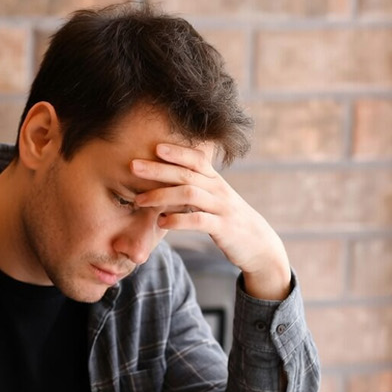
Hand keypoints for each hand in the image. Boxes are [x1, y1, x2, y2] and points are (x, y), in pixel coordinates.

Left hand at [131, 143, 292, 299]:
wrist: (258, 244)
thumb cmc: (229, 220)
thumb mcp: (215, 200)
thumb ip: (195, 189)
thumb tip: (165, 182)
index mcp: (215, 181)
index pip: (196, 159)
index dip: (177, 151)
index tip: (154, 146)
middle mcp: (219, 190)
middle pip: (187, 174)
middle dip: (158, 169)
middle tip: (133, 166)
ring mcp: (221, 208)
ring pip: (189, 195)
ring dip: (161, 195)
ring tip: (139, 200)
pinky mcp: (223, 228)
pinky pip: (198, 221)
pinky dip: (177, 220)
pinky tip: (161, 222)